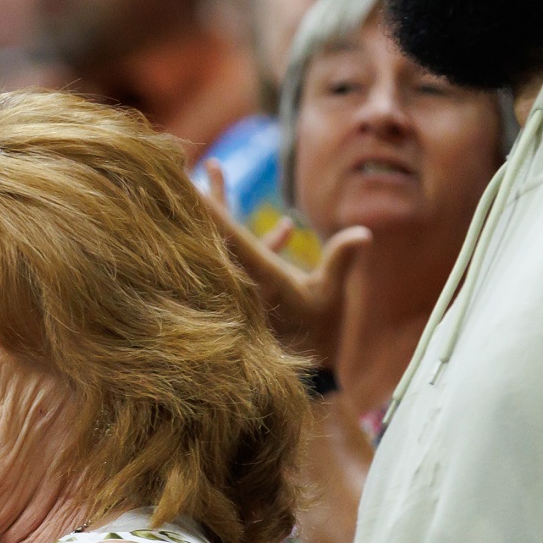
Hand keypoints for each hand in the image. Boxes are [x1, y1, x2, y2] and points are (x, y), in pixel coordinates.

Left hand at [196, 162, 368, 368]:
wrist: (306, 382)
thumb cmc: (319, 340)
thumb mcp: (330, 298)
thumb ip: (340, 261)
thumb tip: (362, 234)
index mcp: (253, 273)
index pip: (221, 230)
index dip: (202, 202)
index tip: (180, 177)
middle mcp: (239, 277)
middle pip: (211, 227)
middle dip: (199, 192)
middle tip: (180, 160)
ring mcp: (241, 286)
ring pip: (224, 239)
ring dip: (220, 205)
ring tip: (213, 169)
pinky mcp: (250, 295)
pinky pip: (245, 259)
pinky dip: (260, 238)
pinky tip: (286, 226)